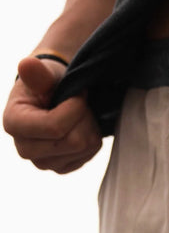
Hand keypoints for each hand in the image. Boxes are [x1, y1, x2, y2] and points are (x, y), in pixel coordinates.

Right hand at [3, 56, 101, 173]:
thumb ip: (38, 73)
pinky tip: (80, 125)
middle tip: (78, 101)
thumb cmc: (45, 83)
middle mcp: (25, 150)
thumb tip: (27, 64)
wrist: (50, 96)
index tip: (77, 92)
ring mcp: (44, 163)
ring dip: (89, 125)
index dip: (75, 106)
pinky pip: (90, 153)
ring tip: (77, 112)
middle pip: (73, 141)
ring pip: (85, 147)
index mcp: (13, 124)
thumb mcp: (44, 73)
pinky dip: (91, 136)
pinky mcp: (62, 167)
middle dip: (83, 116)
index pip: (55, 127)